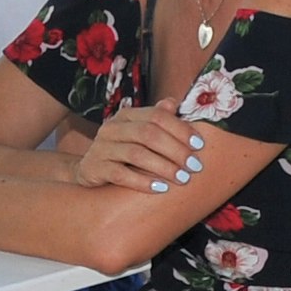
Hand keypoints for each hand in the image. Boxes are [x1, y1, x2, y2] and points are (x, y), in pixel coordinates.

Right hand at [77, 103, 206, 197]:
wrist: (90, 171)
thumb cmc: (123, 153)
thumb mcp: (139, 134)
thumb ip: (157, 119)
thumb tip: (174, 102)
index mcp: (127, 116)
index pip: (157, 116)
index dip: (180, 129)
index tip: (200, 146)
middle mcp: (112, 127)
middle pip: (148, 134)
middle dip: (176, 150)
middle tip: (194, 166)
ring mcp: (101, 148)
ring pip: (136, 154)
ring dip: (164, 167)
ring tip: (182, 179)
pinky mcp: (95, 168)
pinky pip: (120, 175)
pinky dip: (142, 182)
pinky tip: (160, 189)